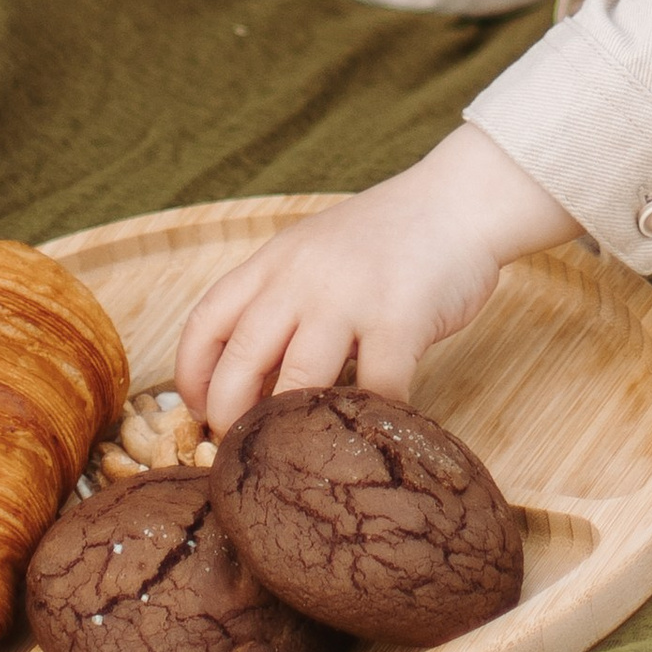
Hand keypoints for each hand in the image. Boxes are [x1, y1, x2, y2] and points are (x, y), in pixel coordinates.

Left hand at [173, 128, 578, 425]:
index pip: (205, 323)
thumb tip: (248, 381)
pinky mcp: (400, 318)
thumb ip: (281, 300)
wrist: (458, 200)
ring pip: (297, 382)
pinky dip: (372, 417)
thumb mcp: (316, 253)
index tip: (200, 414)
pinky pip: (375, 388)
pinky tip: (375, 425)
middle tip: (245, 447)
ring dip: (293, 428)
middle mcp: (301, 278)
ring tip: (301, 451)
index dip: (192, 378)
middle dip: (232, 418)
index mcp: (274, 261)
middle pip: (240, 362)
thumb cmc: (388, 237)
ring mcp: (350, 297)